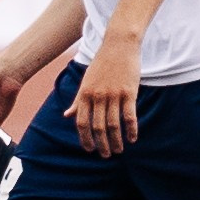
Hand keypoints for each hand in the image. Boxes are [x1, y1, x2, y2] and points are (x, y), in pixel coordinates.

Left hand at [71, 32, 140, 156]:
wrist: (119, 44)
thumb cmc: (102, 63)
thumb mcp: (86, 81)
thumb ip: (78, 100)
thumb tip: (67, 116)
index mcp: (85, 94)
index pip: (82, 122)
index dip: (84, 138)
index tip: (89, 149)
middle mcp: (98, 96)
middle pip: (98, 127)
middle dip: (101, 144)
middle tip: (105, 155)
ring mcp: (114, 94)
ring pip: (114, 125)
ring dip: (116, 141)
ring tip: (118, 150)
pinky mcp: (129, 92)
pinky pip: (130, 116)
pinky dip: (131, 130)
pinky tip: (132, 139)